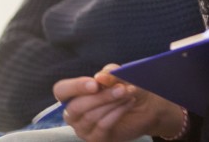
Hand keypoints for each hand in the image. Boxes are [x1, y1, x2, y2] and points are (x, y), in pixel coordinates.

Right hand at [53, 65, 185, 141]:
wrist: (146, 105)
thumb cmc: (127, 87)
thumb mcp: (122, 76)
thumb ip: (110, 74)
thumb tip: (100, 77)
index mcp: (73, 94)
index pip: (61, 90)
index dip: (75, 87)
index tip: (95, 84)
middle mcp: (74, 113)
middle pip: (76, 106)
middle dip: (100, 97)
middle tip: (121, 89)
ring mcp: (83, 129)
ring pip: (91, 116)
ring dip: (112, 103)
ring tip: (128, 93)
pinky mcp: (96, 138)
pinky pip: (102, 126)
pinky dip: (117, 112)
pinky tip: (129, 103)